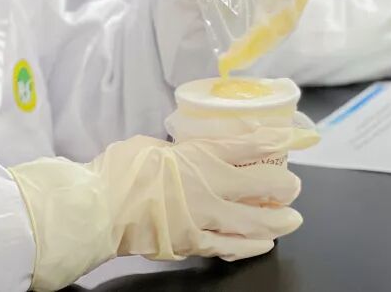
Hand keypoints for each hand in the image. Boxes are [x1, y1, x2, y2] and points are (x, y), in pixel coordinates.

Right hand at [10, 129, 308, 289]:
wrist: (97, 208)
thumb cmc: (119, 171)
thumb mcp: (152, 146)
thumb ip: (178, 152)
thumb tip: (185, 155)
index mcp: (198, 153)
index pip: (247, 146)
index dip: (273, 143)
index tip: (288, 143)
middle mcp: (209, 184)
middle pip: (260, 184)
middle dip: (283, 185)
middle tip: (294, 186)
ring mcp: (204, 217)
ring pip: (253, 220)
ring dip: (277, 220)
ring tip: (291, 219)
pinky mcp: (193, 243)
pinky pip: (229, 246)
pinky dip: (250, 245)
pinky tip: (264, 244)